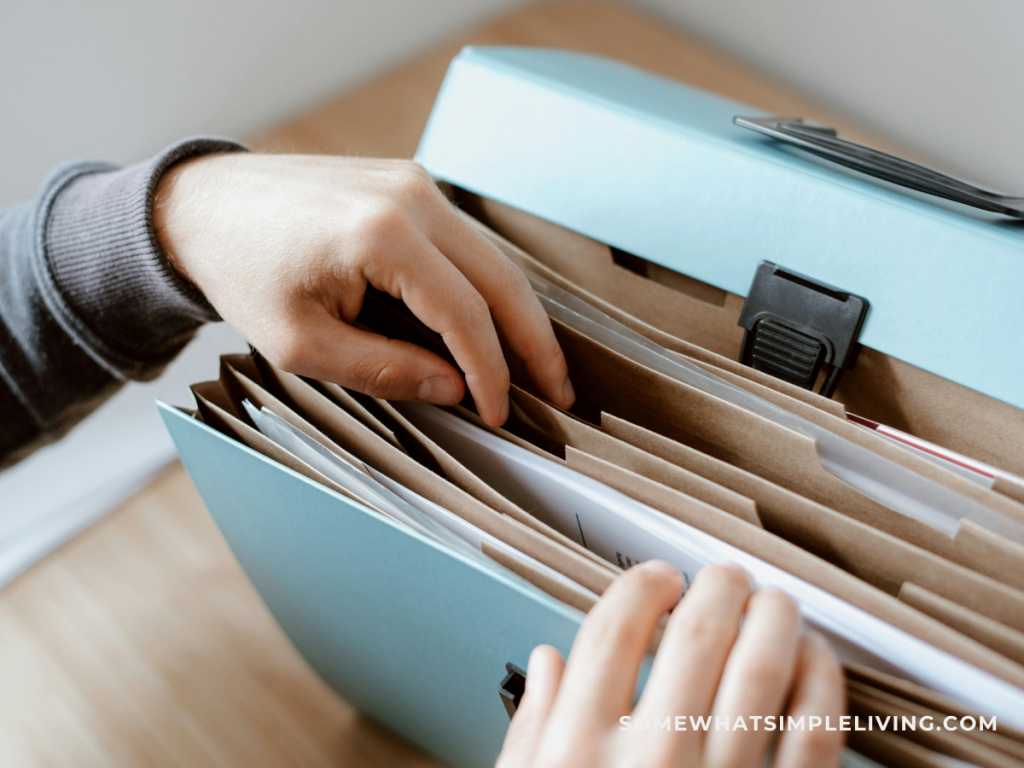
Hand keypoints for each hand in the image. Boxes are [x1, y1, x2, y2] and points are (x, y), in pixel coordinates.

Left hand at [153, 153, 574, 425]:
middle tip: (561, 394)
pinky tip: (495, 325)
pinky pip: (465, 243)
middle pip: (502, 280)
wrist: (202, 206)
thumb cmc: (242, 273)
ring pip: (492, 259)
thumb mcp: (303, 344)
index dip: (491, 372)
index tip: (500, 413)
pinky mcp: (408, 185)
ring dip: (518, 315)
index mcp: (382, 234)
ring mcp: (414, 183)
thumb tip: (455, 388)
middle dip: (535, 343)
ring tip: (539, 367)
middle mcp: (411, 197)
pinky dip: (486, 288)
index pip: (465, 314)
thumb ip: (386, 369)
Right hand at [497, 562, 843, 767]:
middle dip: (717, 586)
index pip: (614, 628)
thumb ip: (533, 729)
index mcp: (580, 751)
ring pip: (765, 667)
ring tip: (773, 602)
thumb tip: (548, 661)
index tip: (656, 579)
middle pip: (698, 633)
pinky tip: (814, 660)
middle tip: (724, 578)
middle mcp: (652, 760)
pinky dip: (823, 682)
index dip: (641, 585)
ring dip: (776, 617)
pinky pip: (818, 733)